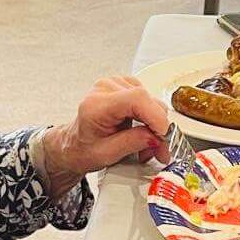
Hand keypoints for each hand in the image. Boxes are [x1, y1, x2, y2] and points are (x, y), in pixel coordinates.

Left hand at [43, 76, 170, 180]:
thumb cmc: (83, 149)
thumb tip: (156, 137)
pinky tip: (141, 130)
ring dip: (154, 125)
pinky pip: (147, 100)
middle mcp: (105, 89)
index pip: (136, 99)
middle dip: (158, 128)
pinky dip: (150, 118)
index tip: (164, 135)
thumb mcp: (107, 154)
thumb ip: (133, 143)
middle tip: (159, 151)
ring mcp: (114, 85)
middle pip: (146, 100)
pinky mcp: (123, 87)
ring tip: (145, 143)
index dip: (156, 116)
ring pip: (150, 100)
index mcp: (97, 105)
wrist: (75, 145)